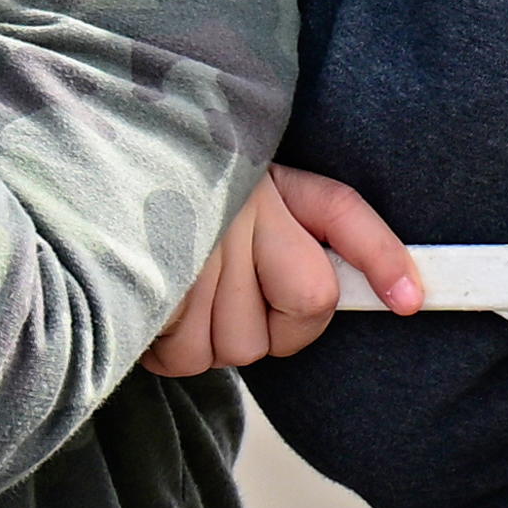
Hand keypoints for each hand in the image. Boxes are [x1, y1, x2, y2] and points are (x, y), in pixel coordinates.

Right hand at [153, 168, 418, 378]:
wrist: (98, 152)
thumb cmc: (192, 184)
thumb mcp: (278, 188)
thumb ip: (349, 236)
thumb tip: (410, 297)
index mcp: (269, 185)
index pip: (333, 238)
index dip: (371, 270)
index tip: (409, 300)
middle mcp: (236, 212)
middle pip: (290, 317)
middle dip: (263, 317)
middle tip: (228, 282)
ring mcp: (192, 249)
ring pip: (235, 347)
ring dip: (210, 335)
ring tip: (186, 289)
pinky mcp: (148, 284)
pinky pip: (183, 355)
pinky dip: (170, 345)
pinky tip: (157, 304)